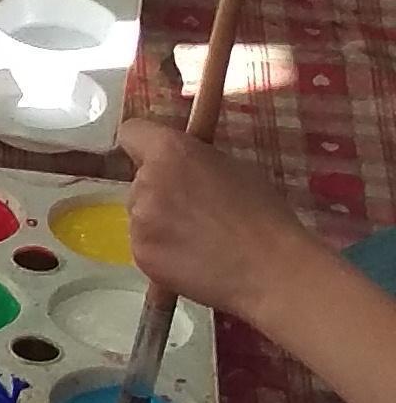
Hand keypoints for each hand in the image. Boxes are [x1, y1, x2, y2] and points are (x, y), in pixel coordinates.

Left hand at [119, 120, 320, 335]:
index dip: (145, 145)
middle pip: (139, 180)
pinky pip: (144, 246)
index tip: (159, 159)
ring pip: (140, 215)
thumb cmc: (262, 215)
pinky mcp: (141, 255)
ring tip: (197, 241)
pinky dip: (161, 252)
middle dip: (159, 191)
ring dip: (159, 223)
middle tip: (193, 211)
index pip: (132, 132)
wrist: (270, 270)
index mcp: (169, 150)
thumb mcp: (232, 167)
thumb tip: (183, 165)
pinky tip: (192, 261)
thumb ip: (195, 160)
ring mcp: (140, 220)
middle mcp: (146, 181)